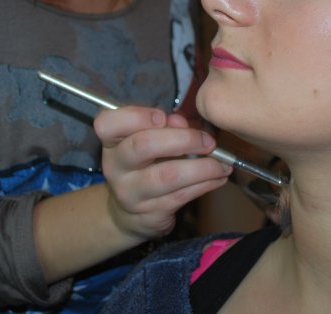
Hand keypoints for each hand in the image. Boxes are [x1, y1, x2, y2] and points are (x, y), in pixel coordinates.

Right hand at [94, 107, 232, 240]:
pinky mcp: (149, 213)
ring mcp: (131, 192)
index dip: (136, 116)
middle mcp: (116, 167)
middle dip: (183, 139)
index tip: (162, 116)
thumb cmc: (145, 166)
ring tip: (222, 163)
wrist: (130, 214)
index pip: (108, 124)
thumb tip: (180, 121)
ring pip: (168, 175)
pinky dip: (206, 183)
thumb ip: (164, 127)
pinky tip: (218, 177)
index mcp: (112, 142)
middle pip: (143, 145)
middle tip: (208, 141)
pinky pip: (182, 195)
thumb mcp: (148, 142)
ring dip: (203, 167)